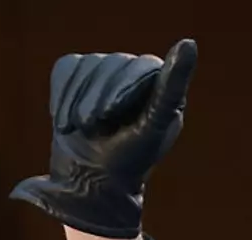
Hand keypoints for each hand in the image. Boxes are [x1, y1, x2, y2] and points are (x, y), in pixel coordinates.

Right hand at [10, 39, 196, 237]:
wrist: (88, 184)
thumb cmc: (127, 162)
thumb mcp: (152, 125)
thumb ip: (171, 89)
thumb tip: (189, 44)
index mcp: (162, 96)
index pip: (144, 67)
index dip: (123, 87)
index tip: (108, 115)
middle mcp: (138, 83)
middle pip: (115, 63)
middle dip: (98, 97)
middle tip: (91, 125)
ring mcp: (108, 80)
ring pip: (89, 65)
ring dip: (77, 98)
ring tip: (79, 126)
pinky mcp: (80, 80)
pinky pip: (67, 68)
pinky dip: (62, 94)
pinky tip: (65, 119)